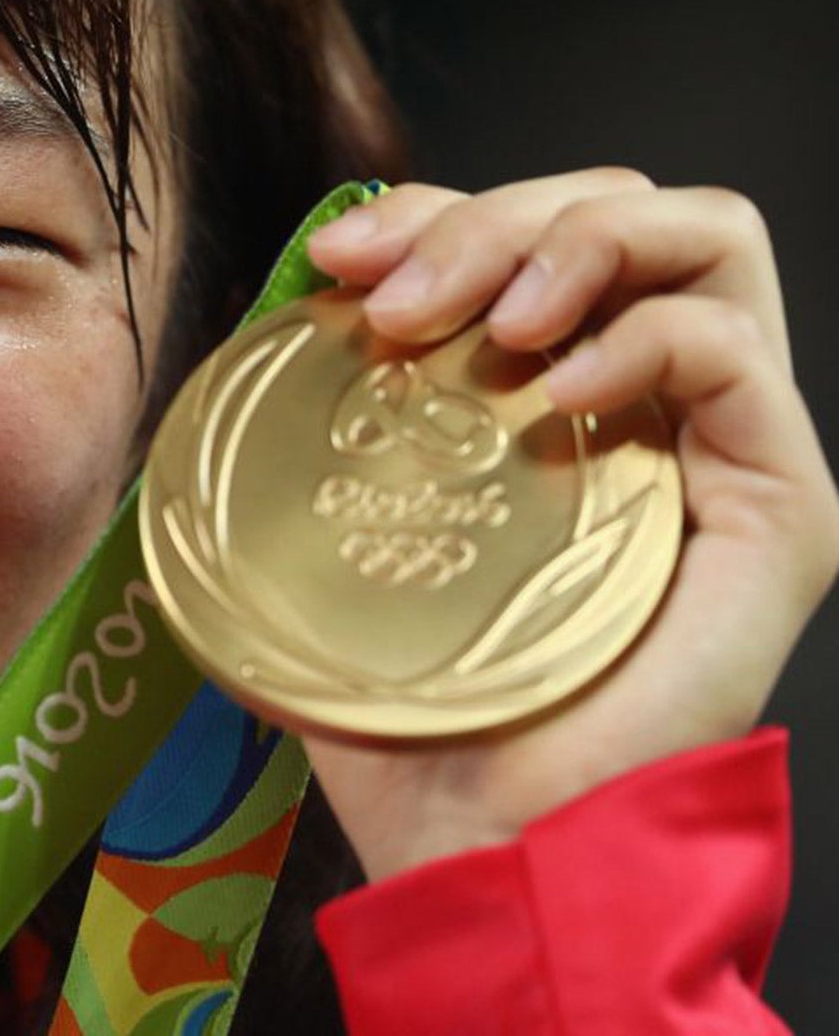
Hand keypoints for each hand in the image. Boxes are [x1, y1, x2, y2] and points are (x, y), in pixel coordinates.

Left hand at [297, 168, 838, 880]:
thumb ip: (320, 410)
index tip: (341, 258)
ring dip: (579, 240)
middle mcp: (644, 401)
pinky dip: (642, 336)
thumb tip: (269, 300)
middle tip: (401, 300)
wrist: (479, 839)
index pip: (528, 231)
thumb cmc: (411, 701)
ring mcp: (717, 445)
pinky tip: (552, 399)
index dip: (439, 209)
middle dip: (493, 216)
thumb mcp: (336, 521)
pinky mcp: (777, 503)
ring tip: (493, 326)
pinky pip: (737, 350)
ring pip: (700, 238)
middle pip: (612, 207)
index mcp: (546, 391)